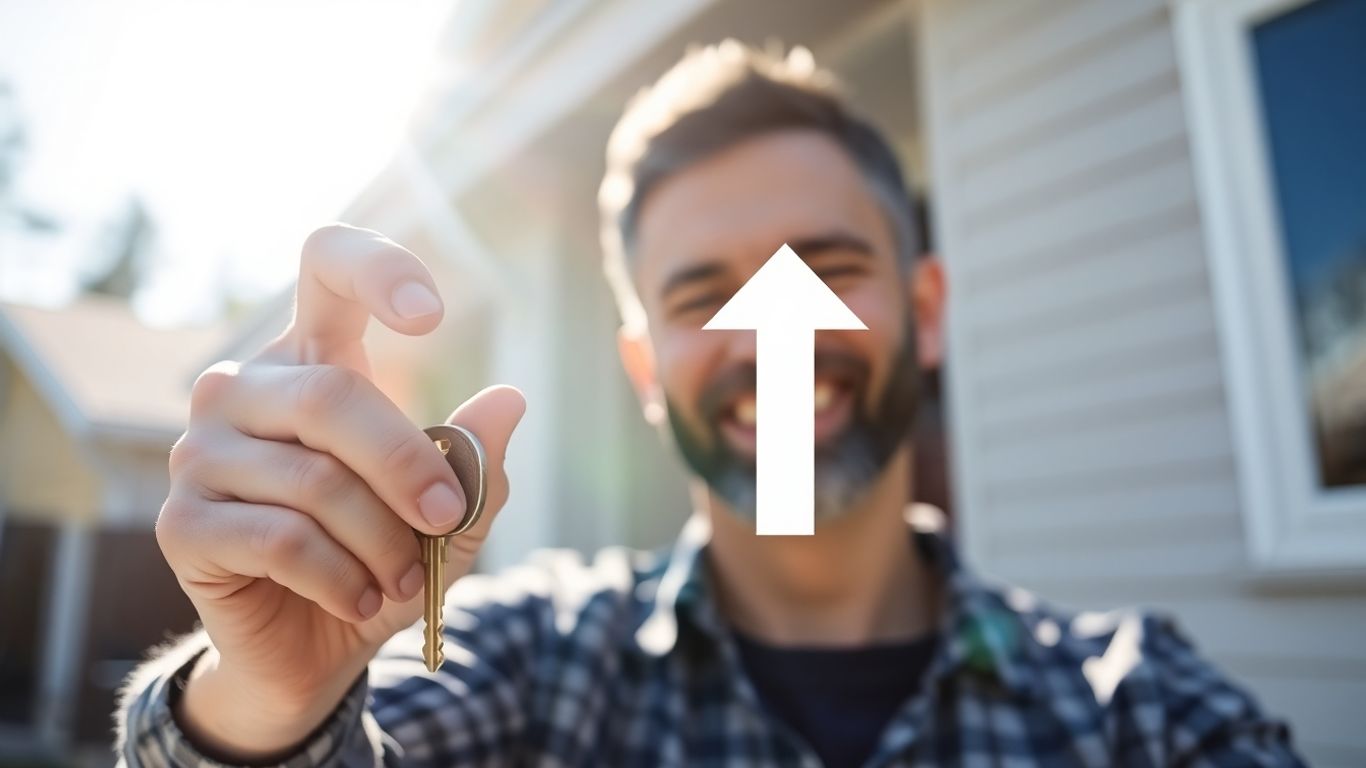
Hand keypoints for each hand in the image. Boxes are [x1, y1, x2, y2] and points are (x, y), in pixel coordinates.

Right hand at [155, 224, 525, 757]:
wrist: (315, 645)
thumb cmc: (381, 556)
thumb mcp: (447, 513)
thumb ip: (473, 459)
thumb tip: (509, 400)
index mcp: (312, 357)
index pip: (326, 264)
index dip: (376, 270)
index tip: (431, 317)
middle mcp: (243, 388)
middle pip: (332, 396)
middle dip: (407, 468)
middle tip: (446, 517)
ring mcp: (201, 452)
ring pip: (315, 481)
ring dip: (382, 543)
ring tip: (406, 580)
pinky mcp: (181, 523)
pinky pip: (282, 540)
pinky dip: (343, 579)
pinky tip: (363, 599)